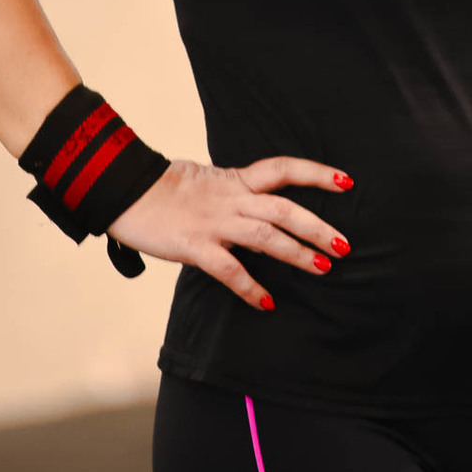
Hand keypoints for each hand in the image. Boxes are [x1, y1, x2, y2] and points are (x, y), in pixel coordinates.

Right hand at [105, 155, 353, 309]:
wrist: (123, 191)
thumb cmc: (165, 189)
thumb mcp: (208, 182)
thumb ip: (236, 197)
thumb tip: (263, 217)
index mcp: (236, 179)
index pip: (284, 168)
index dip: (316, 173)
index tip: (347, 181)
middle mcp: (231, 198)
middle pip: (284, 208)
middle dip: (316, 226)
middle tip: (344, 244)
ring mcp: (213, 222)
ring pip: (265, 235)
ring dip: (296, 253)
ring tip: (323, 268)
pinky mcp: (194, 245)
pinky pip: (229, 269)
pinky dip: (251, 287)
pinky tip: (268, 303)